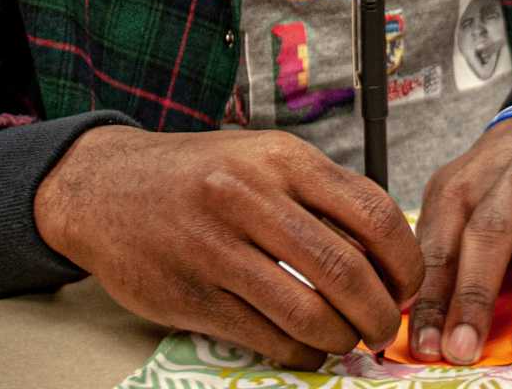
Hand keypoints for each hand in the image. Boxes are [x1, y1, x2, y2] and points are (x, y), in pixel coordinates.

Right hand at [36, 126, 422, 369]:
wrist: (103, 187)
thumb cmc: (195, 175)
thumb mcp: (260, 158)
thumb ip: (318, 195)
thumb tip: (386, 252)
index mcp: (281, 158)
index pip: (372, 213)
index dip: (404, 261)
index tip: (408, 285)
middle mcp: (251, 198)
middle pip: (345, 271)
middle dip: (380, 313)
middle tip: (385, 327)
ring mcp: (218, 249)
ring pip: (309, 313)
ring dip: (341, 339)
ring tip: (346, 339)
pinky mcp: (193, 295)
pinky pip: (266, 337)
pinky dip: (298, 352)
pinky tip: (303, 346)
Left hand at [408, 94, 511, 364]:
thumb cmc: (499, 178)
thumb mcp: (459, 195)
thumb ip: (441, 249)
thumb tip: (415, 314)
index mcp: (461, 187)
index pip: (440, 247)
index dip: (430, 299)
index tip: (424, 346)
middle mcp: (508, 183)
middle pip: (488, 237)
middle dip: (474, 296)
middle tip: (463, 349)